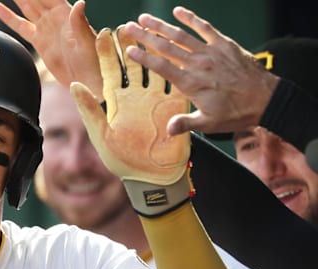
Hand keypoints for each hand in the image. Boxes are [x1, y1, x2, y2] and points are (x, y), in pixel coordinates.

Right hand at [0, 0, 101, 94]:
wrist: (88, 81)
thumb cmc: (95, 61)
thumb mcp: (87, 42)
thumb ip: (80, 23)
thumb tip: (80, 3)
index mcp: (66, 14)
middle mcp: (55, 18)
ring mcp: (46, 29)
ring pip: (27, 8)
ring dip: (17, 0)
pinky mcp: (39, 42)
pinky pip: (21, 27)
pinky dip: (10, 18)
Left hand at [71, 27, 189, 184]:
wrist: (149, 178)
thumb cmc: (121, 160)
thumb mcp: (101, 134)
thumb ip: (89, 109)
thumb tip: (73, 84)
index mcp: (116, 101)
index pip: (109, 70)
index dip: (107, 52)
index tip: (103, 32)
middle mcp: (136, 96)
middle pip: (134, 63)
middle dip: (132, 43)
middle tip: (129, 23)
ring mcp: (157, 100)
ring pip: (156, 67)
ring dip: (155, 50)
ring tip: (153, 30)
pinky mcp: (176, 107)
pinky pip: (177, 83)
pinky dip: (177, 67)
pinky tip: (177, 51)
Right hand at [124, 6, 278, 135]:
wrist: (266, 99)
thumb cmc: (236, 113)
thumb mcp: (209, 123)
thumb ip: (186, 123)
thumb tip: (168, 129)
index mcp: (191, 83)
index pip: (161, 67)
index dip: (144, 57)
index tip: (130, 50)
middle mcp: (198, 64)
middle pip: (166, 47)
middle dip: (145, 36)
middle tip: (129, 27)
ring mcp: (211, 52)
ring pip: (181, 35)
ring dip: (161, 25)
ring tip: (144, 18)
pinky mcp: (224, 44)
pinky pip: (205, 28)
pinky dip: (191, 18)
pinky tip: (178, 11)